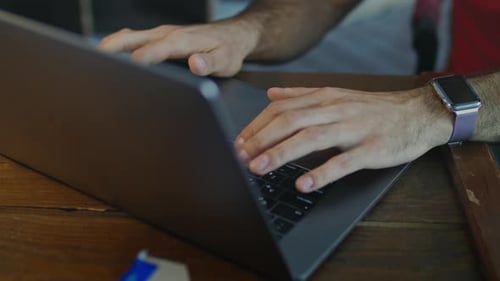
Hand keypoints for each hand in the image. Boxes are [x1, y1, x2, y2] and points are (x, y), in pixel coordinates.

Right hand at [98, 22, 258, 76]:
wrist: (234, 36)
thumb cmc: (229, 50)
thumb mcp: (226, 61)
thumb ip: (210, 62)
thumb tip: (195, 64)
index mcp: (183, 40)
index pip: (157, 49)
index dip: (142, 58)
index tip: (127, 68)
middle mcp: (168, 34)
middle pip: (134, 38)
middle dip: (113, 49)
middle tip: (93, 61)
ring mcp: (163, 34)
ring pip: (131, 37)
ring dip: (111, 46)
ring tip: (91, 60)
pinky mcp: (161, 37)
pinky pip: (136, 38)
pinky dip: (120, 44)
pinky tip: (109, 54)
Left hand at [235, 86, 452, 192]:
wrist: (418, 113)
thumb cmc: (374, 110)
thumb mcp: (336, 96)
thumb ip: (302, 96)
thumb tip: (271, 95)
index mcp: (325, 97)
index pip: (281, 108)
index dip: (256, 126)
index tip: (238, 143)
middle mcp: (336, 109)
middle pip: (290, 121)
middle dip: (261, 139)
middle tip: (239, 157)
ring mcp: (354, 128)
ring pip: (312, 137)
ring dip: (282, 153)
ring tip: (259, 168)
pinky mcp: (373, 148)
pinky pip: (344, 162)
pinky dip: (322, 172)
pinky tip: (304, 184)